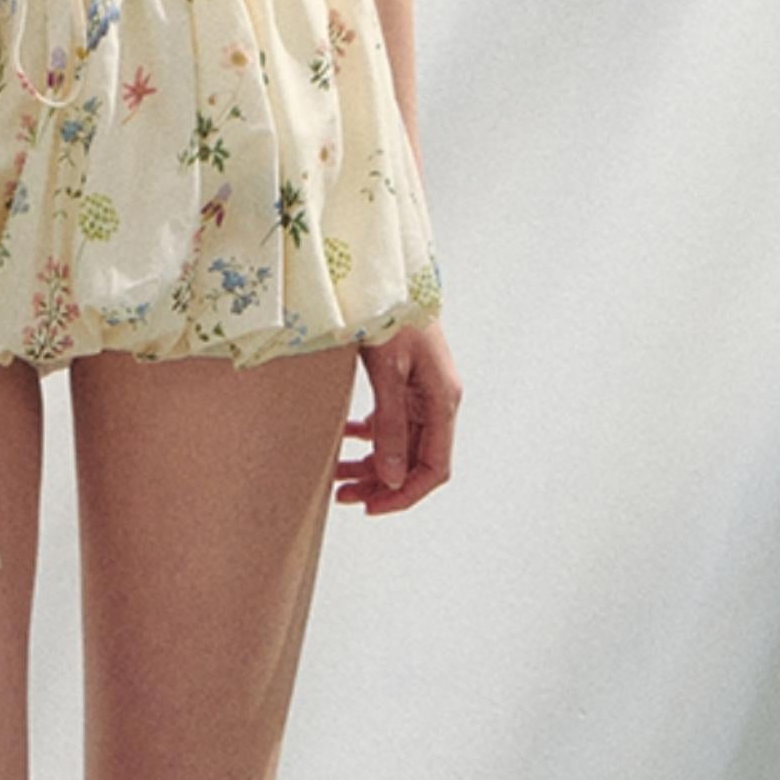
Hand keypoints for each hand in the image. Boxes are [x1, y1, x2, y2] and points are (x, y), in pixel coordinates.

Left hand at [334, 320, 460, 511]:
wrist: (383, 272)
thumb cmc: (390, 312)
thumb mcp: (387, 371)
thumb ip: (390, 424)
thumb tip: (392, 477)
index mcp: (442, 400)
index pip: (434, 468)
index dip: (404, 494)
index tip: (370, 507)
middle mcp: (437, 399)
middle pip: (415, 460)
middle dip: (381, 482)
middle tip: (342, 494)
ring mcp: (422, 389)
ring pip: (401, 442)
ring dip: (372, 462)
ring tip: (337, 474)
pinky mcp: (405, 378)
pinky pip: (392, 419)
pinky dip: (370, 434)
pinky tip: (346, 438)